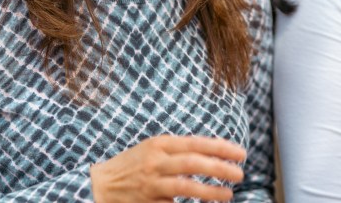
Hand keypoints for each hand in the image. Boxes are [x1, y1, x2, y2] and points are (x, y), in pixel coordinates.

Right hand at [90, 135, 245, 202]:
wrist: (99, 184)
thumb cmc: (134, 164)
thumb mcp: (155, 148)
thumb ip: (181, 149)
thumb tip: (217, 151)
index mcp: (160, 143)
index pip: (196, 143)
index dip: (221, 148)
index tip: (240, 153)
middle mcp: (155, 161)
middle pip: (193, 163)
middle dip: (219, 168)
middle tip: (240, 173)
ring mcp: (150, 183)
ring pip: (184, 186)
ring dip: (209, 191)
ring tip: (228, 194)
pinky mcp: (147, 202)